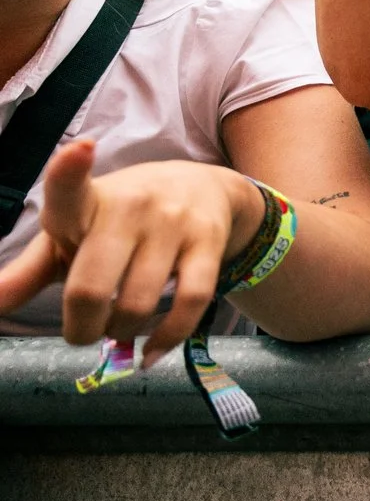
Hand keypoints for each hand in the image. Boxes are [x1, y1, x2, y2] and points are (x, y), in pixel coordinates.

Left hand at [0, 141, 259, 367]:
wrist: (201, 186)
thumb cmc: (117, 219)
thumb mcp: (71, 234)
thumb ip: (29, 272)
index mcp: (86, 201)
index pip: (71, 186)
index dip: (70, 170)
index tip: (80, 149)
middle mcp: (131, 206)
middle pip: (91, 288)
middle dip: (81, 328)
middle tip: (84, 331)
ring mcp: (173, 223)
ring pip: (138, 304)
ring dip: (122, 332)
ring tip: (119, 329)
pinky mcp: (208, 241)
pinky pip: (190, 302)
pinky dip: (168, 337)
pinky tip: (151, 351)